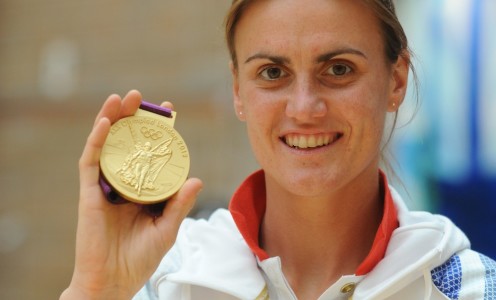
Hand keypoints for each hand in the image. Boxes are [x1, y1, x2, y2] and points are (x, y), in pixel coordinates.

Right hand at [60, 90, 202, 298]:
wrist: (114, 281)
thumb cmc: (141, 258)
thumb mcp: (167, 228)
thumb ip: (179, 204)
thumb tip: (197, 179)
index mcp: (143, 188)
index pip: (149, 152)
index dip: (157, 131)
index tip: (169, 111)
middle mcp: (123, 182)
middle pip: (126, 142)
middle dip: (132, 118)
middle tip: (141, 96)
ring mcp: (105, 185)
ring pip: (106, 145)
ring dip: (112, 119)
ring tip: (122, 97)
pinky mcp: (88, 192)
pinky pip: (90, 161)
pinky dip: (96, 140)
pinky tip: (105, 122)